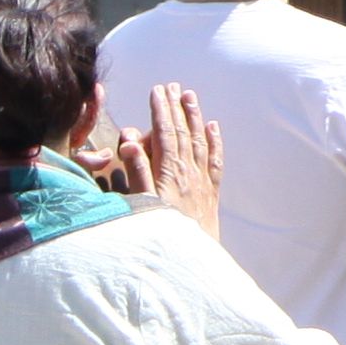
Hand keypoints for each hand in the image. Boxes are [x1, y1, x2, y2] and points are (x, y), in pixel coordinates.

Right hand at [127, 83, 226, 236]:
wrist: (189, 259)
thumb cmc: (159, 232)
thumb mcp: (141, 203)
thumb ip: (136, 171)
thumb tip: (130, 141)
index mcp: (170, 172)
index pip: (165, 133)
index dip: (160, 110)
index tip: (156, 91)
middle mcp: (189, 172)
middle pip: (183, 132)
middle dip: (176, 107)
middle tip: (172, 85)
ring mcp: (202, 181)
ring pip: (200, 141)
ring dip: (195, 117)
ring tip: (191, 96)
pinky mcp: (211, 192)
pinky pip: (215, 160)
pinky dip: (215, 141)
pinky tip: (214, 126)